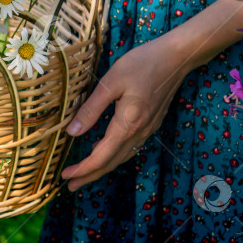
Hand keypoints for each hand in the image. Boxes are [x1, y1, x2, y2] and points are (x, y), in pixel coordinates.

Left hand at [60, 33, 189, 190]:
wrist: (177, 56)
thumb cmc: (142, 64)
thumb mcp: (110, 83)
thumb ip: (91, 109)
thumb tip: (72, 133)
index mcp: (127, 125)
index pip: (102, 157)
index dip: (83, 169)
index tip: (65, 176)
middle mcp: (139, 132)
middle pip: (112, 162)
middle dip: (90, 175)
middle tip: (71, 186)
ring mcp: (148, 129)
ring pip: (122, 157)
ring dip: (102, 168)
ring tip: (84, 174)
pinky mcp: (151, 123)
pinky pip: (130, 147)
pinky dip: (115, 156)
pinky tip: (106, 153)